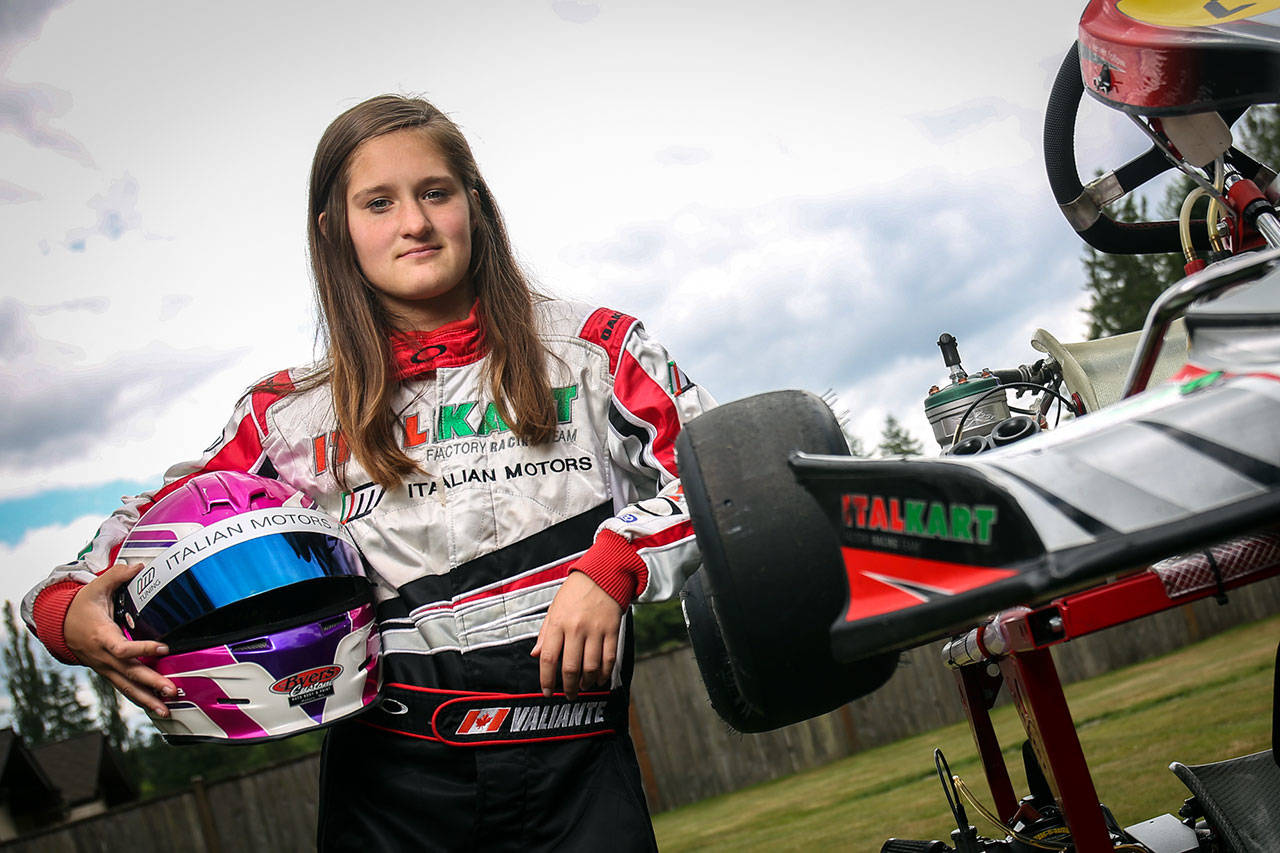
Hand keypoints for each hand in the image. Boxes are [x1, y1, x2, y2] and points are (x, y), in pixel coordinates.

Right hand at [64, 563, 174, 716]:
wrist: (61, 626)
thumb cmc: (82, 607)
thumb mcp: (96, 587)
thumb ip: (117, 576)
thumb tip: (139, 566)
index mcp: (101, 636)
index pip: (122, 648)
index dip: (142, 649)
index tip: (163, 648)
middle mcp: (103, 657)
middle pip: (129, 673)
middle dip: (151, 683)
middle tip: (172, 690)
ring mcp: (106, 668)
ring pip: (127, 687)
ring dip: (147, 700)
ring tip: (166, 710)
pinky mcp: (109, 673)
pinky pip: (125, 688)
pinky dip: (140, 699)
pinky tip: (156, 708)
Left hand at [531, 571, 622, 700]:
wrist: (603, 575)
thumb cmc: (575, 593)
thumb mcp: (554, 609)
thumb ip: (545, 634)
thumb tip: (535, 655)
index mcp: (558, 623)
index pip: (548, 658)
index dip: (546, 679)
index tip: (547, 692)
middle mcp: (576, 628)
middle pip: (570, 667)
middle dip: (568, 687)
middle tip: (568, 696)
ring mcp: (595, 630)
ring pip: (591, 667)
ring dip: (587, 683)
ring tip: (583, 687)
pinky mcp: (612, 631)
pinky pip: (609, 659)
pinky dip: (604, 673)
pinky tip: (600, 679)